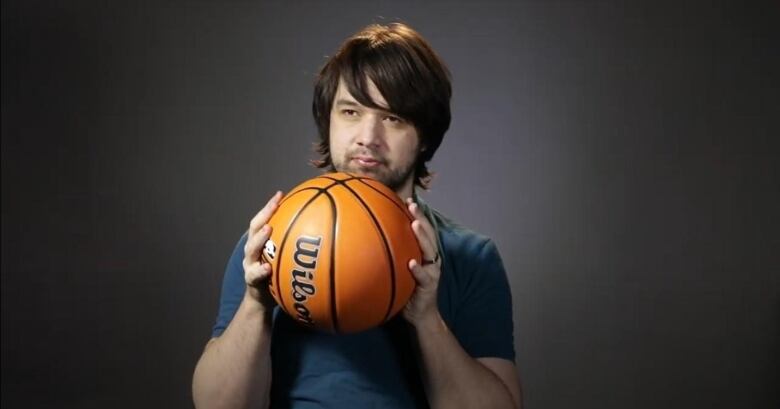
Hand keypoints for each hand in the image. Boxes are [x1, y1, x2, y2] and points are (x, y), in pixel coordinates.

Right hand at [242, 191, 283, 311]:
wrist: (262, 300)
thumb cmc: (278, 275)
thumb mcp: (285, 259)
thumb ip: (295, 246)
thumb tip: (320, 232)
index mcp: (260, 242)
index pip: (263, 220)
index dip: (269, 206)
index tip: (281, 194)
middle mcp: (252, 251)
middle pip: (254, 229)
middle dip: (264, 216)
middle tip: (274, 206)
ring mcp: (250, 265)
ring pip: (251, 249)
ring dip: (259, 239)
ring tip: (269, 230)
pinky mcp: (251, 281)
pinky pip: (254, 275)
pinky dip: (260, 271)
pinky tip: (268, 269)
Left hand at [402, 198, 442, 326]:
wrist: (420, 316)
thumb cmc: (406, 292)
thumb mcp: (397, 272)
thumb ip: (390, 259)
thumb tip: (366, 246)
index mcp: (423, 254)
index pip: (421, 230)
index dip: (416, 215)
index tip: (406, 200)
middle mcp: (430, 259)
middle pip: (428, 234)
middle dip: (420, 218)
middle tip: (412, 205)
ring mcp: (432, 271)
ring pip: (430, 250)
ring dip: (422, 237)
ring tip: (415, 225)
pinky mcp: (429, 286)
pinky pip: (424, 276)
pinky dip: (418, 269)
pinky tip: (411, 263)